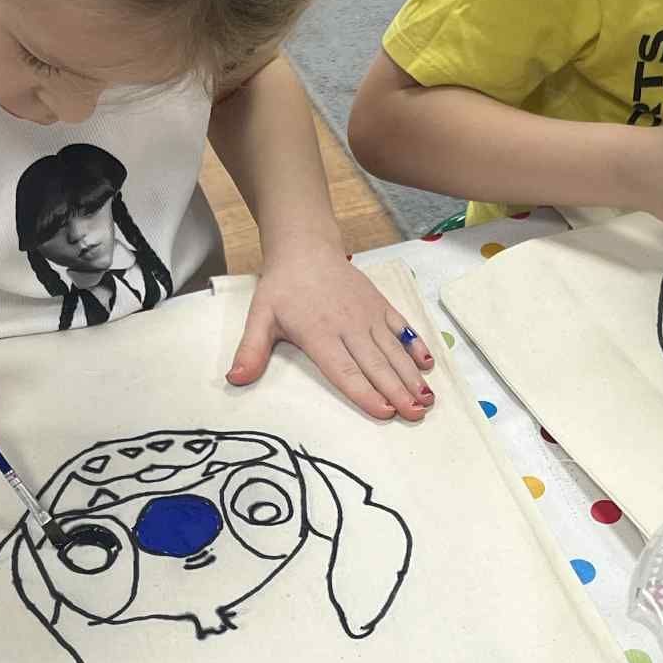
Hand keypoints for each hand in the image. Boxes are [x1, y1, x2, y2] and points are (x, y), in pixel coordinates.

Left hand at [228, 242, 434, 420]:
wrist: (305, 247)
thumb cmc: (282, 288)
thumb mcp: (260, 317)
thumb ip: (250, 351)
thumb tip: (235, 380)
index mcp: (319, 334)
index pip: (344, 370)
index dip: (364, 392)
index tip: (384, 412)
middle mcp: (348, 326)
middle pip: (376, 365)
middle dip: (398, 392)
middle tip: (415, 415)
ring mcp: (368, 315)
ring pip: (393, 350)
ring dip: (411, 376)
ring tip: (427, 400)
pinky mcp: (380, 304)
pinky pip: (402, 327)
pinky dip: (416, 345)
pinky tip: (427, 365)